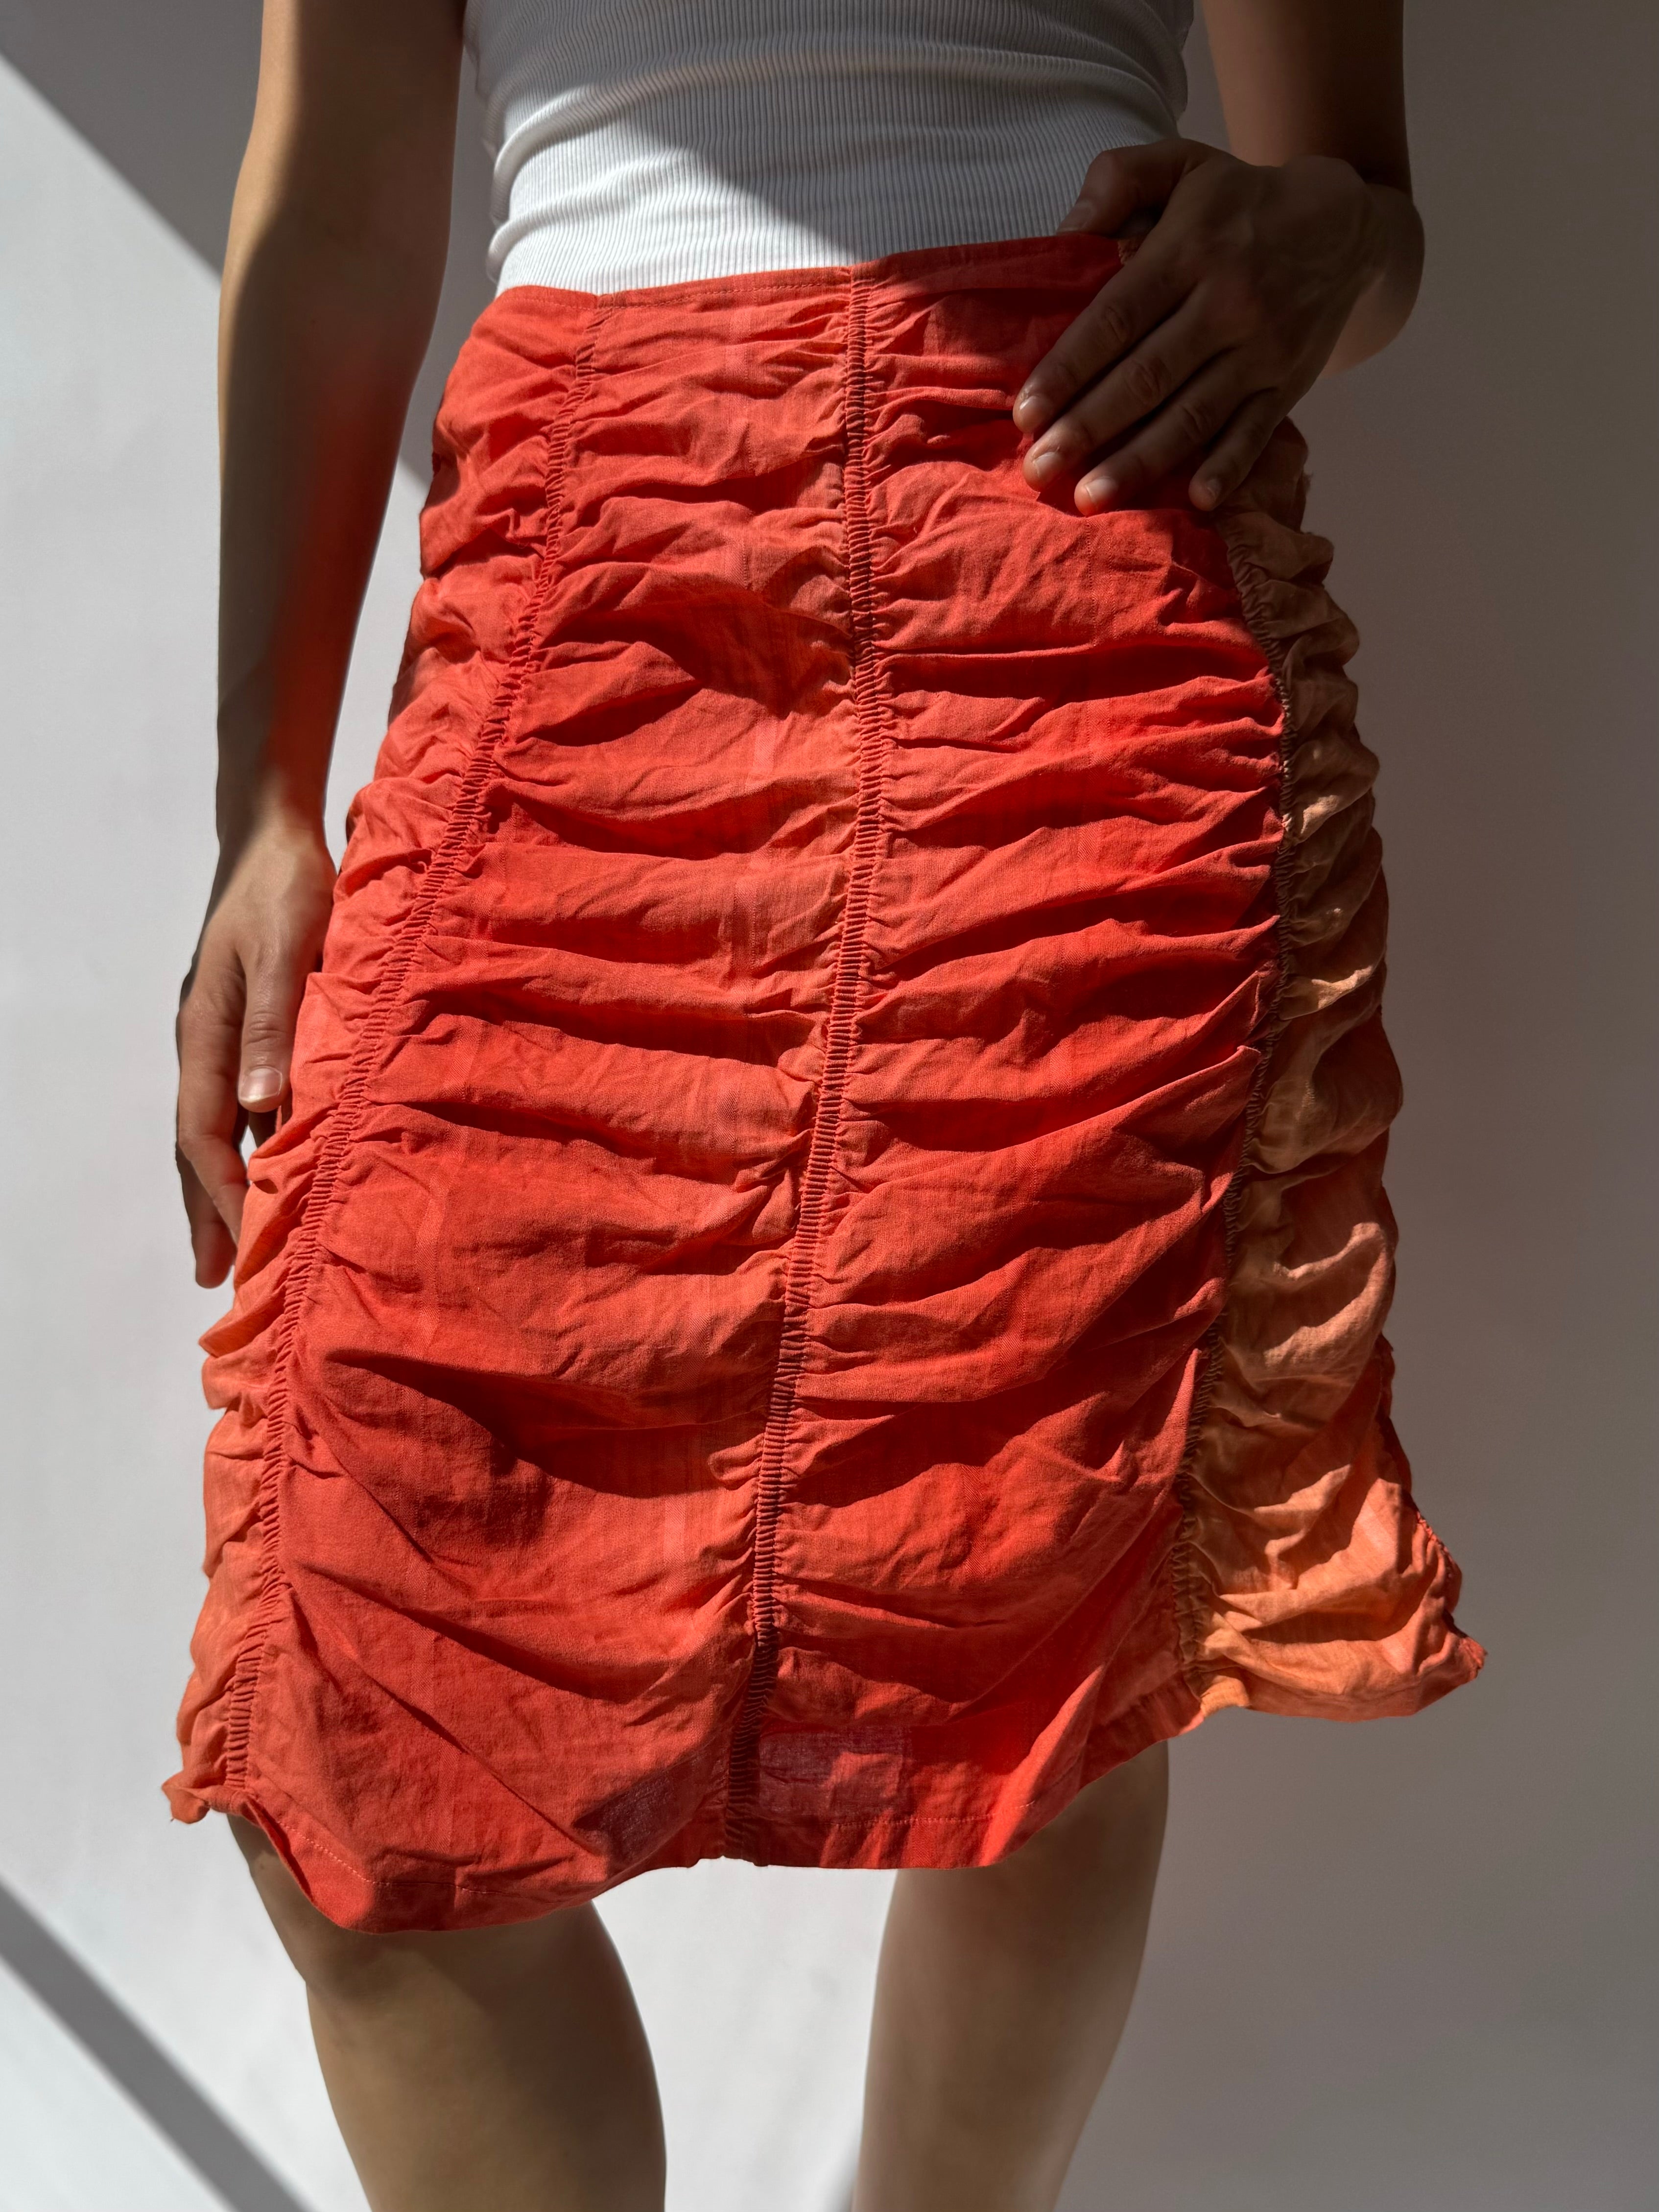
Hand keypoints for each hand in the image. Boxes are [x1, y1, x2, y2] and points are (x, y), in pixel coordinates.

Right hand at [175, 815, 335, 1286]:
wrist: (276, 835)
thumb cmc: (286, 887)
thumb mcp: (284, 946)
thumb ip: (272, 1020)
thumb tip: (258, 1102)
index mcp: (208, 1032)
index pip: (206, 1133)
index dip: (224, 1191)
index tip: (245, 1243)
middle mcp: (208, 1043)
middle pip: (201, 1144)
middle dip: (208, 1209)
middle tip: (214, 1276)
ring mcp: (225, 1036)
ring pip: (220, 1127)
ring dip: (227, 1186)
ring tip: (236, 1245)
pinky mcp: (249, 1026)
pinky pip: (243, 1102)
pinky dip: (253, 1145)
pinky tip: (272, 1170)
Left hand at [1014, 139, 1389, 512]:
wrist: (1345, 225)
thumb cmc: (1240, 201)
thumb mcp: (1181, 163)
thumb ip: (1118, 180)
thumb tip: (1063, 232)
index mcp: (1189, 250)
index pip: (1116, 318)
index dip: (1069, 369)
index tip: (1027, 412)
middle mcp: (1226, 304)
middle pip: (1145, 377)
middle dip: (1087, 428)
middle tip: (1038, 469)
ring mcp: (1261, 350)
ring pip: (1191, 415)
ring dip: (1139, 461)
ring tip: (1090, 497)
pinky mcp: (1288, 383)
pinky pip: (1254, 433)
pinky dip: (1228, 468)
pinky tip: (1197, 502)